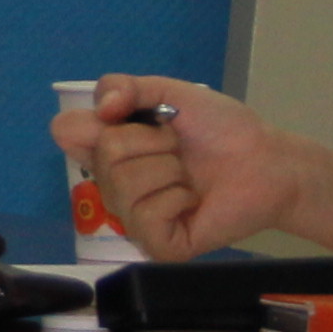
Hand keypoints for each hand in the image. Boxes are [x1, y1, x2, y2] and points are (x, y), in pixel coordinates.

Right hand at [58, 74, 303, 259]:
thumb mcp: (171, 92)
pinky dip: (176, 200)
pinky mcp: (158, 245)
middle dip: (150, 142)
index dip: (96, 121)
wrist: (268, 163)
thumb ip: (127, 87)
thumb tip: (102, 109)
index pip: (64, 130)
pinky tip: (192, 202)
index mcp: (110, 147)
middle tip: (177, 148)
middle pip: (102, 156)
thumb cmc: (221, 128)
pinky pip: (145, 218)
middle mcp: (114, 184)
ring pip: (122, 186)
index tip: (129, 116)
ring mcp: (134, 218)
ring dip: (168, 170)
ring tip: (189, 176)